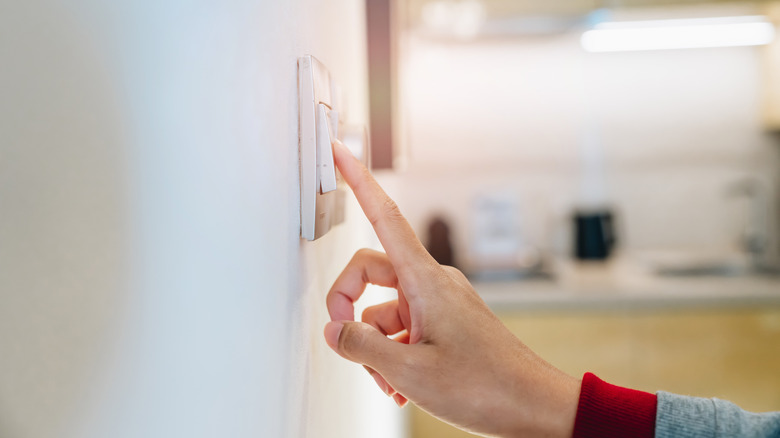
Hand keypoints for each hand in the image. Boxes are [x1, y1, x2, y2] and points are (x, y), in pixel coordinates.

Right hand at [324, 142, 580, 437]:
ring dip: (375, 345)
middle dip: (349, 308)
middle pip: (370, 273)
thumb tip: (334, 331)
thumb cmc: (486, 386)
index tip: (341, 152)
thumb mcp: (409, 370)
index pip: (384, 217)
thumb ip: (361, 346)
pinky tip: (399, 384)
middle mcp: (432, 284)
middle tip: (342, 343)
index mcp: (425, 280)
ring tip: (389, 382)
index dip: (359, 182)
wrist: (533, 407)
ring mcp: (439, 304)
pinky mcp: (445, 323)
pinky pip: (404, 326)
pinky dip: (393, 352)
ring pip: (385, 310)